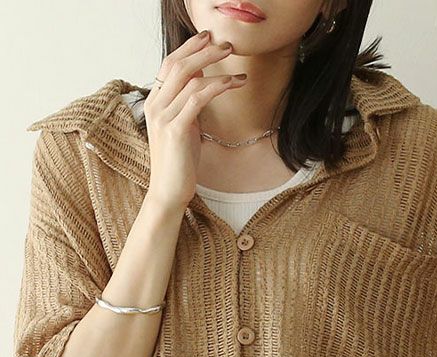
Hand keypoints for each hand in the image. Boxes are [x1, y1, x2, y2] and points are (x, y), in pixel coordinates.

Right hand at [142, 30, 247, 212]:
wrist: (169, 191)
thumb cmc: (180, 162)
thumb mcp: (184, 127)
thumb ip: (188, 105)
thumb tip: (201, 83)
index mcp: (154, 102)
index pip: (168, 64)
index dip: (188, 48)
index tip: (208, 38)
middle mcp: (154, 105)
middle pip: (177, 64)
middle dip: (203, 50)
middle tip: (226, 44)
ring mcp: (162, 117)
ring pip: (189, 79)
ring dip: (215, 66)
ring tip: (236, 64)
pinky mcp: (175, 130)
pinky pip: (198, 98)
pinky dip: (217, 86)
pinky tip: (233, 83)